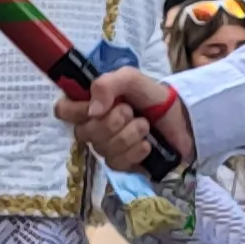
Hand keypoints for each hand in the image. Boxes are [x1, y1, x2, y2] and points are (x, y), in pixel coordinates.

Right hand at [54, 67, 191, 172]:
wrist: (181, 120)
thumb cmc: (152, 97)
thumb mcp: (131, 79)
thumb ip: (108, 85)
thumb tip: (92, 110)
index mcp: (90, 103)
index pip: (63, 110)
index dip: (77, 111)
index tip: (97, 107)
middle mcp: (93, 126)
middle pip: (84, 133)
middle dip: (112, 122)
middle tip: (131, 112)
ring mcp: (106, 147)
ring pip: (102, 148)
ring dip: (129, 135)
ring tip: (144, 125)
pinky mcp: (121, 164)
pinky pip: (117, 163)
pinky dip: (136, 151)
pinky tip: (147, 144)